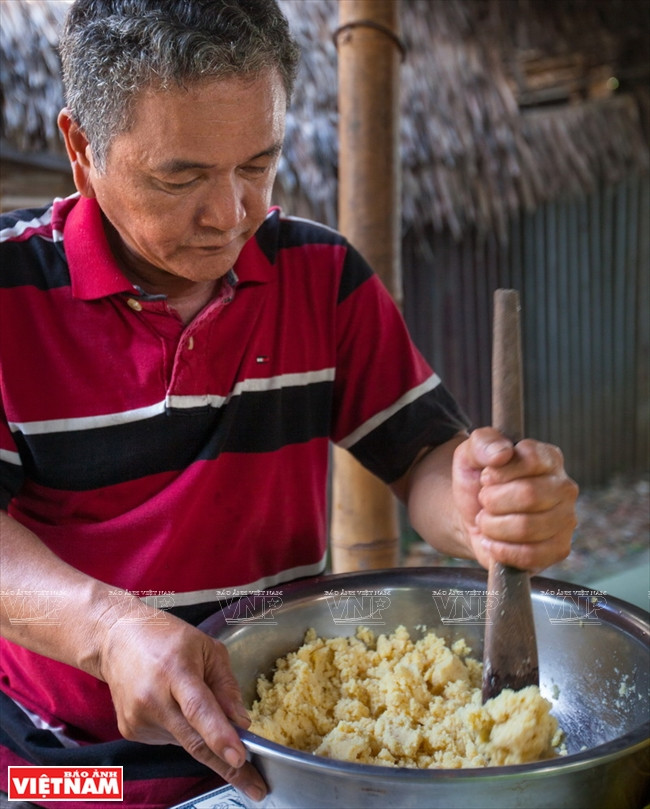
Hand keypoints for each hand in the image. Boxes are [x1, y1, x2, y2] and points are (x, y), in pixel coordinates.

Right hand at [98, 607, 265, 801]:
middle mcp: (152, 698)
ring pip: (185, 741)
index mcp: (175, 671)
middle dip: (227, 767)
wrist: (117, 639)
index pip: (199, 709)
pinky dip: (182, 730)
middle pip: (193, 740)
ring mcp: (138, 718)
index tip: (239, 757)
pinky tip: (173, 705)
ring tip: (189, 698)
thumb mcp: (207, 648)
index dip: (220, 735)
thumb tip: (241, 722)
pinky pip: (170, 740)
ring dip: (201, 735)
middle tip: (256, 787)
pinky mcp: (131, 731)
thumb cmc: (167, 638)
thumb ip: (226, 685)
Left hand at [452, 427, 577, 571]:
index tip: (486, 477)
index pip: (530, 459)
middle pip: (529, 495)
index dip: (499, 471)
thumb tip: (503, 453)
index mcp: (549, 458)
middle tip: (485, 501)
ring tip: (487, 520)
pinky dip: (501, 550)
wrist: (473, 517)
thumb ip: (484, 442)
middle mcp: (564, 488)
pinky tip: (492, 542)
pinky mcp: (559, 549)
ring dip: (493, 526)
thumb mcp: (471, 453)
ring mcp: (566, 520)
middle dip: (493, 500)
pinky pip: (531, 555)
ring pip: (527, 527)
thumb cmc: (478, 482)